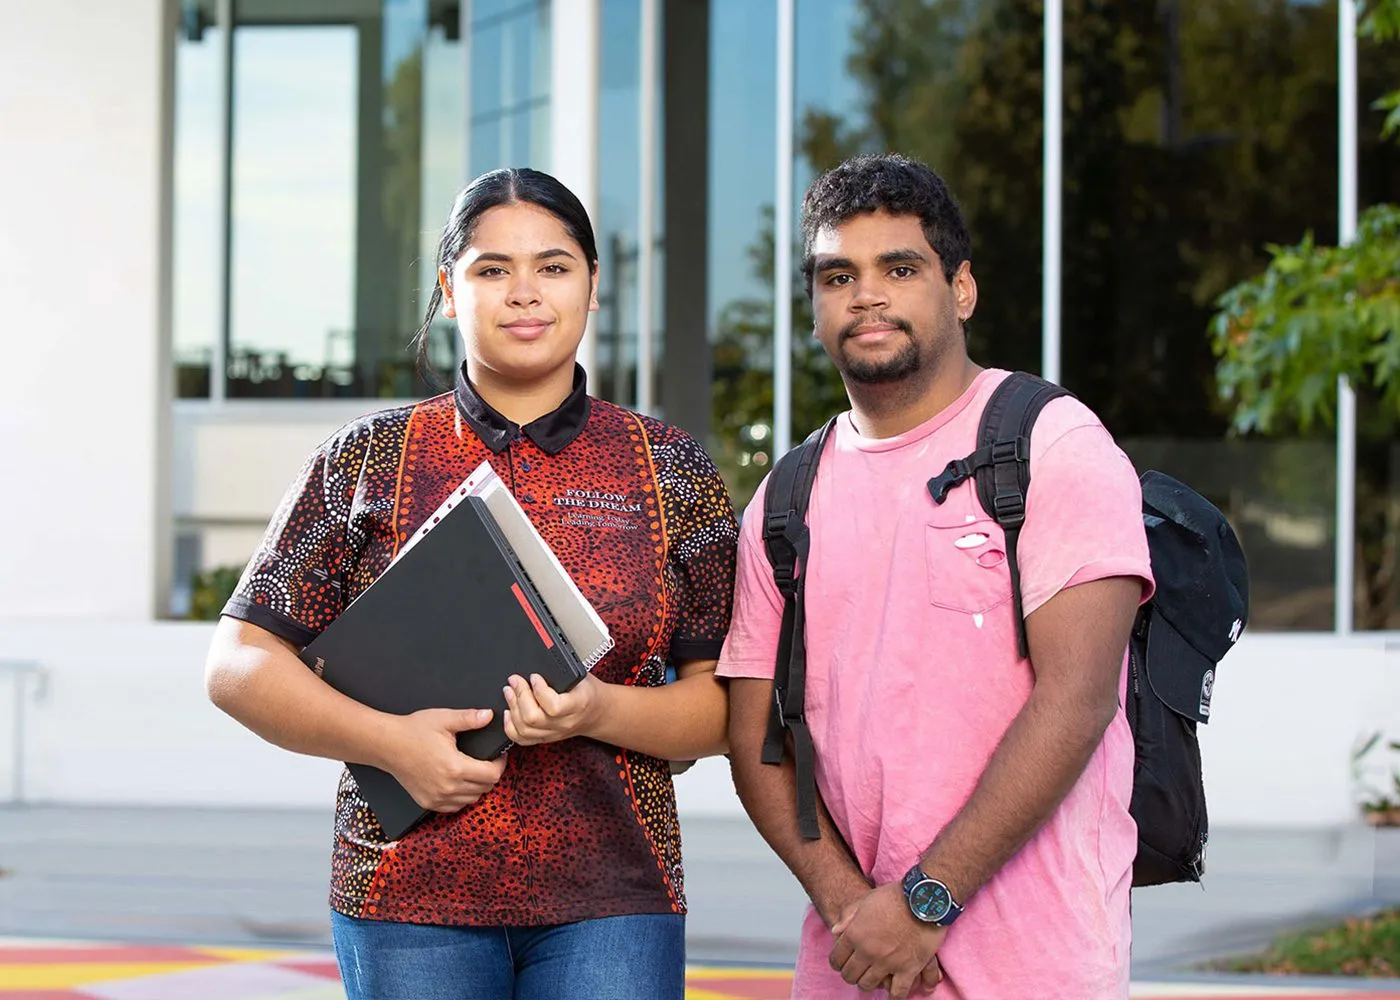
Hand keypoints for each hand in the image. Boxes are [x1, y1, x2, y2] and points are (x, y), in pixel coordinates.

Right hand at [382, 708, 508, 812]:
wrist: (387, 745)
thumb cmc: (413, 730)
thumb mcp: (444, 719)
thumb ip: (469, 718)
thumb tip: (489, 716)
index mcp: (455, 767)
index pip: (492, 775)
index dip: (500, 764)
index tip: (498, 755)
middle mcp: (448, 787)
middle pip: (485, 788)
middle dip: (490, 774)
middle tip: (486, 761)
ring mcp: (437, 798)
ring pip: (472, 799)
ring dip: (478, 786)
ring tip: (473, 770)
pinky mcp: (428, 803)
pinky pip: (456, 806)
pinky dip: (462, 797)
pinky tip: (459, 782)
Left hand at [502, 673, 601, 745]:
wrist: (595, 712)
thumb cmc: (586, 691)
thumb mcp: (580, 676)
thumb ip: (560, 672)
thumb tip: (534, 663)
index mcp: (578, 705)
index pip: (554, 706)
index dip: (539, 690)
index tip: (534, 676)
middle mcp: (565, 723)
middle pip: (533, 718)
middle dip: (519, 696)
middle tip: (514, 680)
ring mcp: (554, 733)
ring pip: (524, 729)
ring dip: (512, 708)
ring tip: (509, 691)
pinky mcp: (545, 738)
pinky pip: (522, 739)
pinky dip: (510, 726)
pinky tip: (508, 712)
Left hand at [829, 882, 946, 997]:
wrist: (924, 898)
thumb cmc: (894, 896)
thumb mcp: (865, 900)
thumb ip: (848, 916)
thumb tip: (835, 931)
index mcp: (854, 934)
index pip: (836, 959)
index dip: (837, 962)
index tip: (842, 962)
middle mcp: (867, 951)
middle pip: (850, 975)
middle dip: (850, 974)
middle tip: (856, 971)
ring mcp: (887, 962)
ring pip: (868, 985)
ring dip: (867, 984)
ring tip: (872, 979)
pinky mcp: (908, 969)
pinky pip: (897, 992)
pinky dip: (893, 996)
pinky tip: (892, 993)